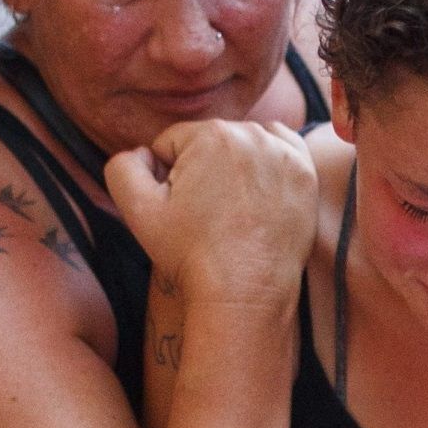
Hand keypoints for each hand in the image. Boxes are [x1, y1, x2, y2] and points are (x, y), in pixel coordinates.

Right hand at [103, 118, 319, 310]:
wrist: (244, 293)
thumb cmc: (191, 255)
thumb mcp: (137, 210)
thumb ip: (122, 166)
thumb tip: (144, 153)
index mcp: (209, 135)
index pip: (172, 143)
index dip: (167, 178)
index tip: (182, 210)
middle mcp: (251, 134)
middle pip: (208, 142)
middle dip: (201, 171)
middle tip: (207, 216)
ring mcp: (283, 153)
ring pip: (242, 147)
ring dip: (233, 169)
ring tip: (232, 212)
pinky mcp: (305, 174)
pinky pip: (279, 152)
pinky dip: (268, 167)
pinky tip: (257, 198)